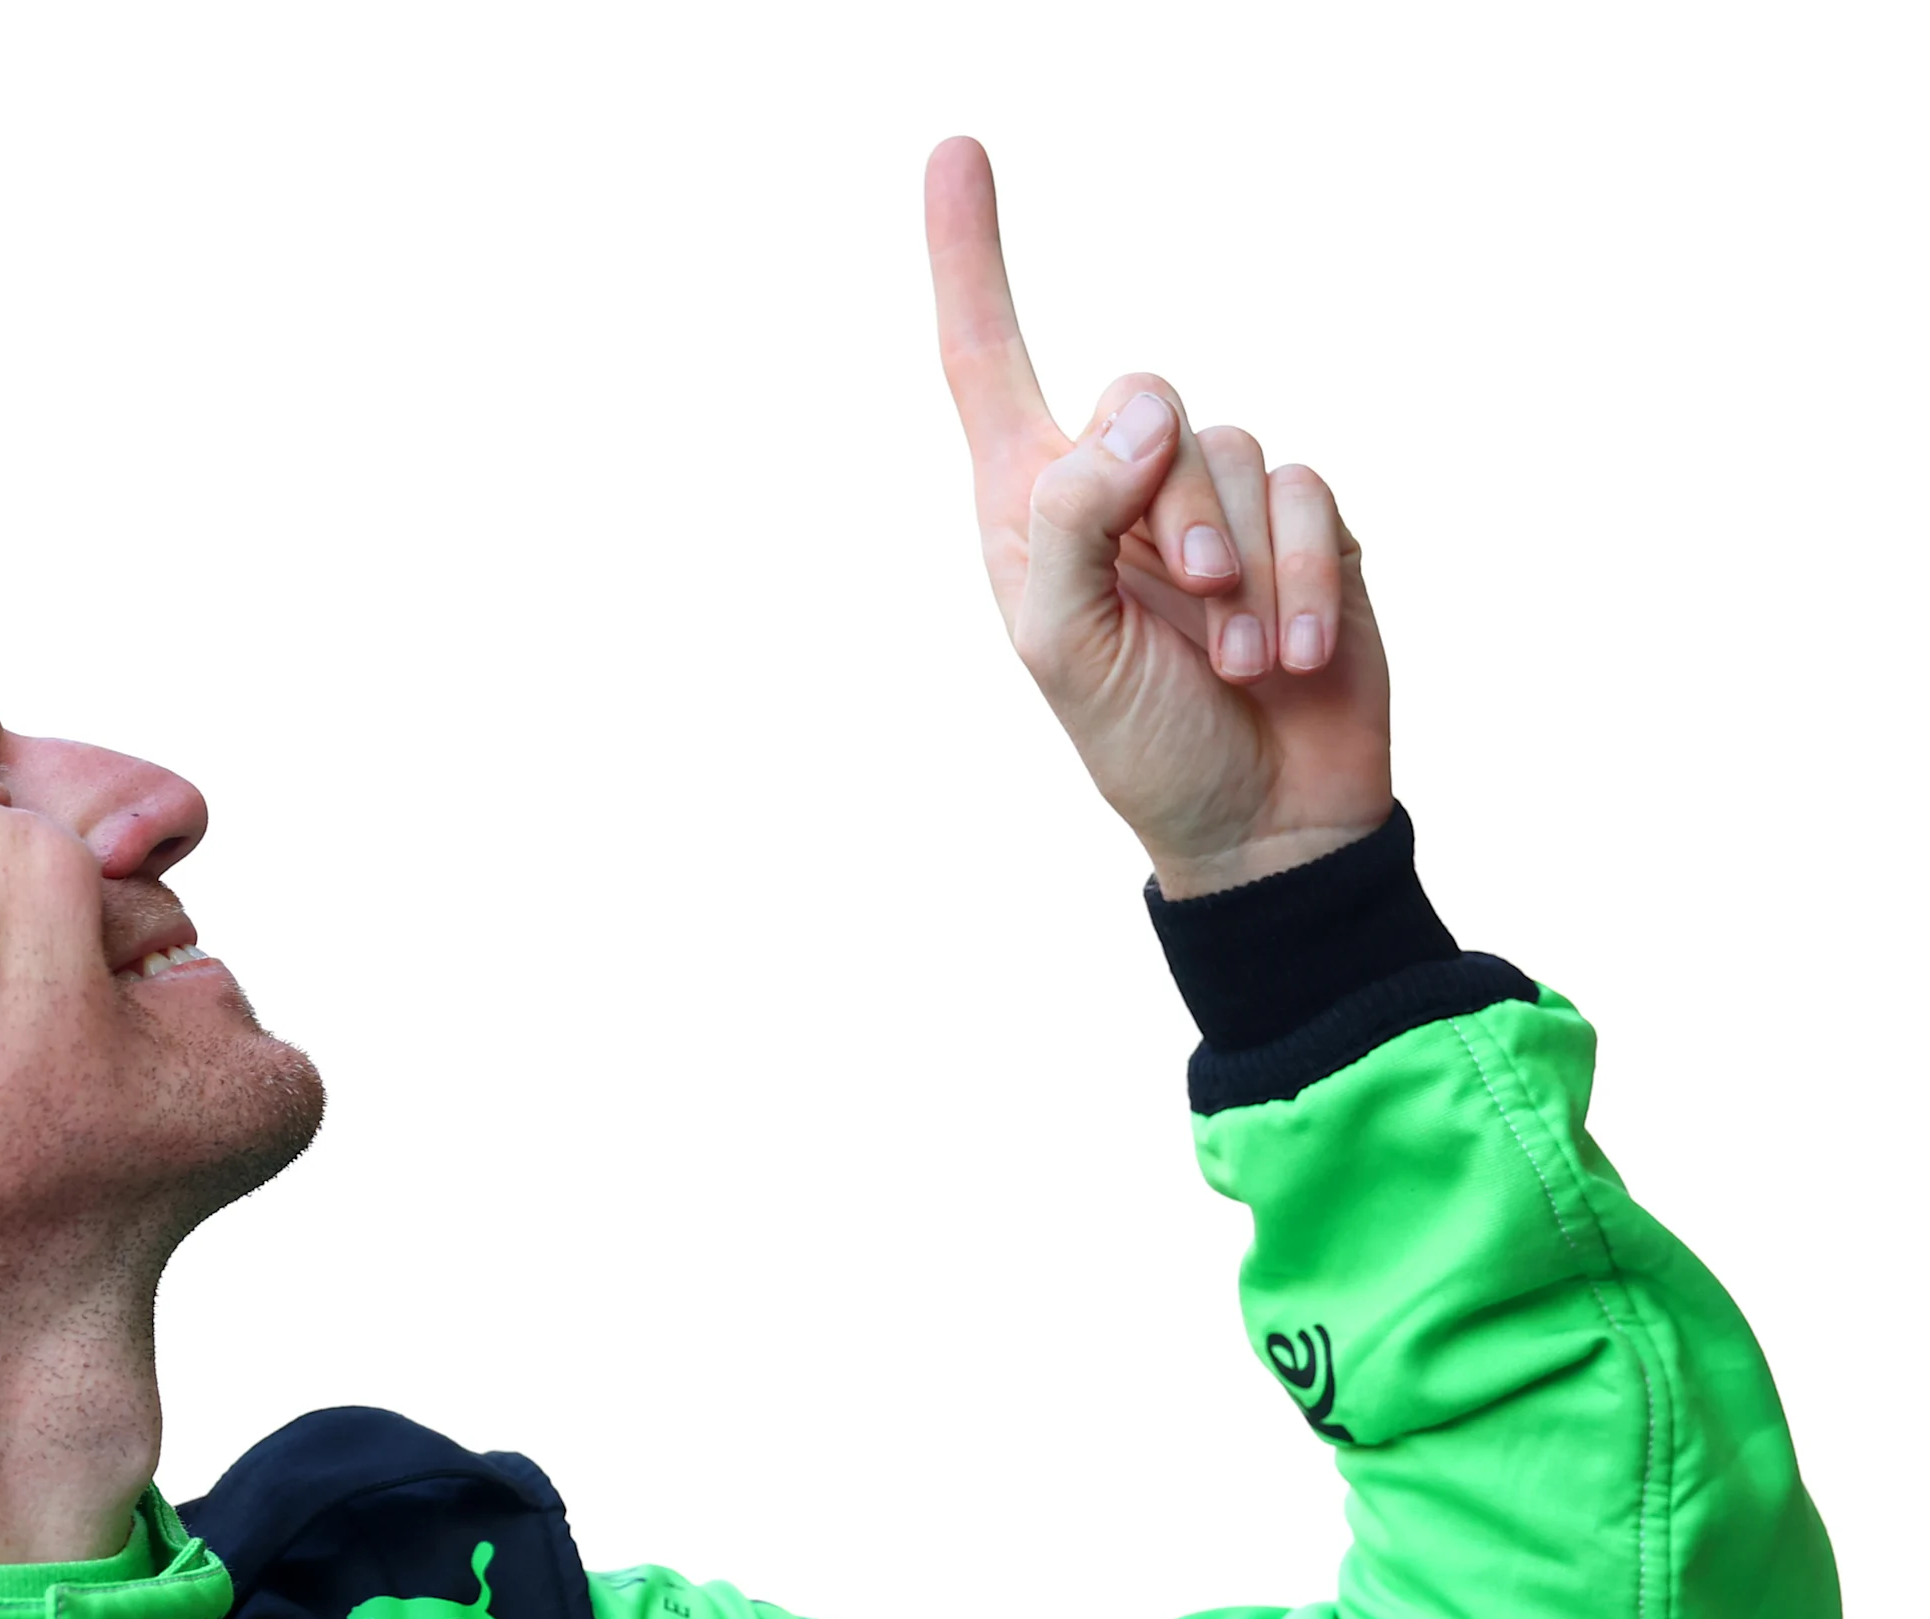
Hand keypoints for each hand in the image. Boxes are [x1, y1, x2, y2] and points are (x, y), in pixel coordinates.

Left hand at [924, 137, 1391, 898]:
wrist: (1261, 823)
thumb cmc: (1140, 741)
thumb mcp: (1063, 645)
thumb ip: (1073, 516)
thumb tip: (1140, 408)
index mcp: (1030, 505)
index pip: (986, 357)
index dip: (969, 257)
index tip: (955, 149)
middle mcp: (1120, 484)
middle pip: (1146, 400)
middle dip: (1177, 509)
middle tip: (1190, 606)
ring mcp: (1217, 501)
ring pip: (1237, 447)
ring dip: (1247, 568)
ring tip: (1240, 658)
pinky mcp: (1304, 526)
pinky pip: (1311, 492)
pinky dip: (1302, 579)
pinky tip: (1291, 654)